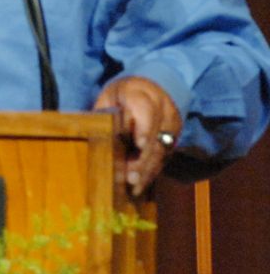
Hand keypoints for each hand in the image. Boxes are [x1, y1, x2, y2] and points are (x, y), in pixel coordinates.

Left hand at [93, 76, 182, 196]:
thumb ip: (106, 112)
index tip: (140, 145)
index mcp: (142, 93)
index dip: (144, 128)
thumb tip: (98, 131)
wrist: (151, 87)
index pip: (146, 110)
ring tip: (134, 186)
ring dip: (148, 169)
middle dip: (143, 159)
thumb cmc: (123, 95)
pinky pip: (165, 156)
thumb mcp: (110, 96)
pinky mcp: (175, 138)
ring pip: (162, 149)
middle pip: (155, 135)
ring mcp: (172, 124)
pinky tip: (141, 184)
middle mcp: (162, 108)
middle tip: (131, 178)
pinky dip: (152, 171)